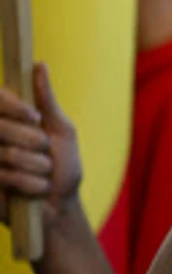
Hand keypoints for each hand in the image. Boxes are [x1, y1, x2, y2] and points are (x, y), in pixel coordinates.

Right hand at [0, 64, 80, 225]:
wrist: (60, 208)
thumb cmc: (63, 168)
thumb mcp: (61, 131)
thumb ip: (47, 101)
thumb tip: (39, 65)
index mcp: (7, 121)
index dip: (12, 107)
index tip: (34, 118)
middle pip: (1, 127)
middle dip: (33, 142)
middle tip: (46, 154)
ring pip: (5, 154)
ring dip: (36, 167)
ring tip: (43, 175)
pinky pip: (3, 175)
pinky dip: (28, 183)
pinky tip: (34, 190)